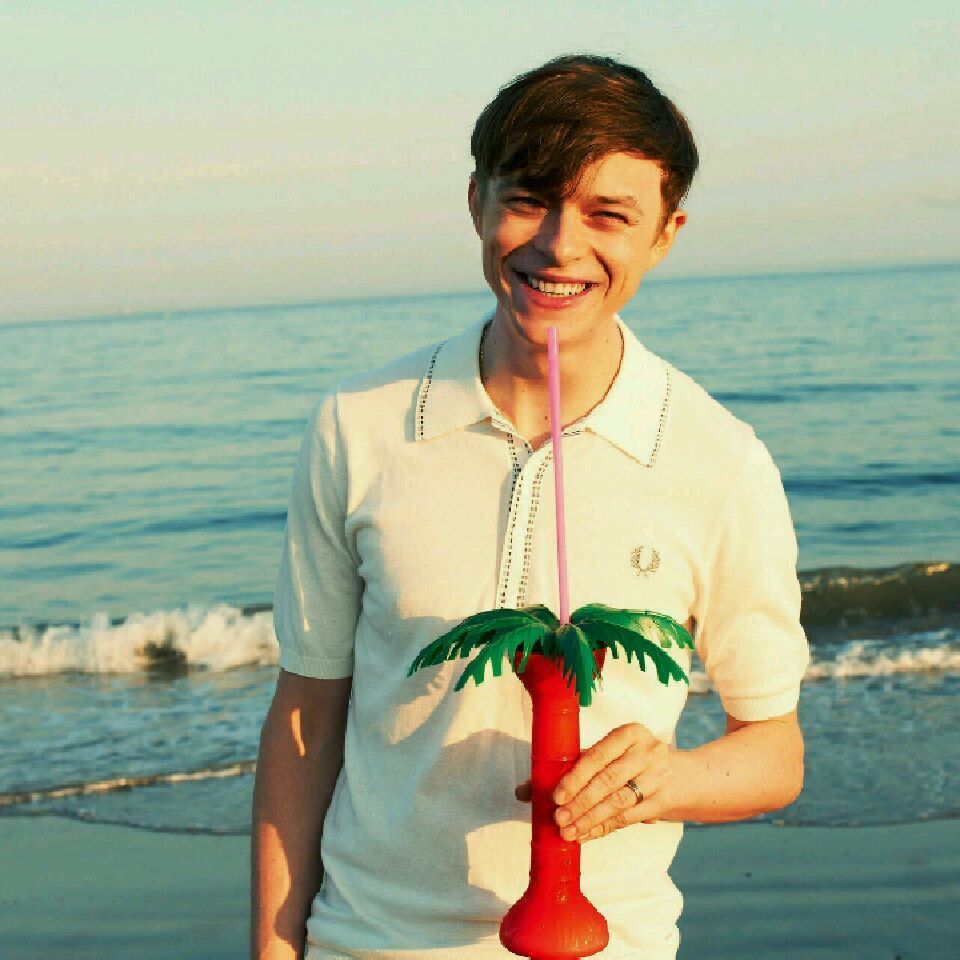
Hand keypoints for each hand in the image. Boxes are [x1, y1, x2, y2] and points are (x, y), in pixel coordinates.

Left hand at [515, 722, 674, 841]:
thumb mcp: (605, 754)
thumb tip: (523, 790)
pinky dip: (602, 828)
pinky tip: (584, 835)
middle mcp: (648, 752)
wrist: (678, 775)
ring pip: (619, 802)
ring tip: (567, 832)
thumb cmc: (627, 760)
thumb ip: (568, 767)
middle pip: (609, 781)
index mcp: (630, 733)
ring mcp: (658, 777)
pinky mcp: (661, 801)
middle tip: (558, 818)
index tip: (556, 796)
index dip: (576, 777)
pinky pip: (627, 819)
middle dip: (581, 802)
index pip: (599, 755)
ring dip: (590, 820)